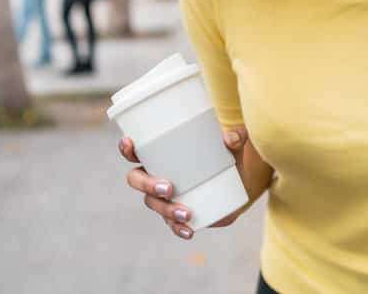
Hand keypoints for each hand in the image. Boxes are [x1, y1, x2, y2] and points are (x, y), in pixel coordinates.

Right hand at [119, 126, 249, 238]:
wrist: (240, 182)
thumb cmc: (228, 154)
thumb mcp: (234, 144)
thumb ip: (236, 137)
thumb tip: (230, 139)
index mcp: (162, 152)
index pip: (137, 149)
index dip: (127, 148)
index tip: (130, 143)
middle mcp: (157, 173)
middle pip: (136, 179)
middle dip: (147, 185)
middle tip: (169, 188)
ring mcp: (165, 195)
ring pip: (152, 203)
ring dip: (166, 210)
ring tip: (186, 213)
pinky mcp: (177, 213)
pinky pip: (171, 223)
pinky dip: (178, 228)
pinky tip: (189, 231)